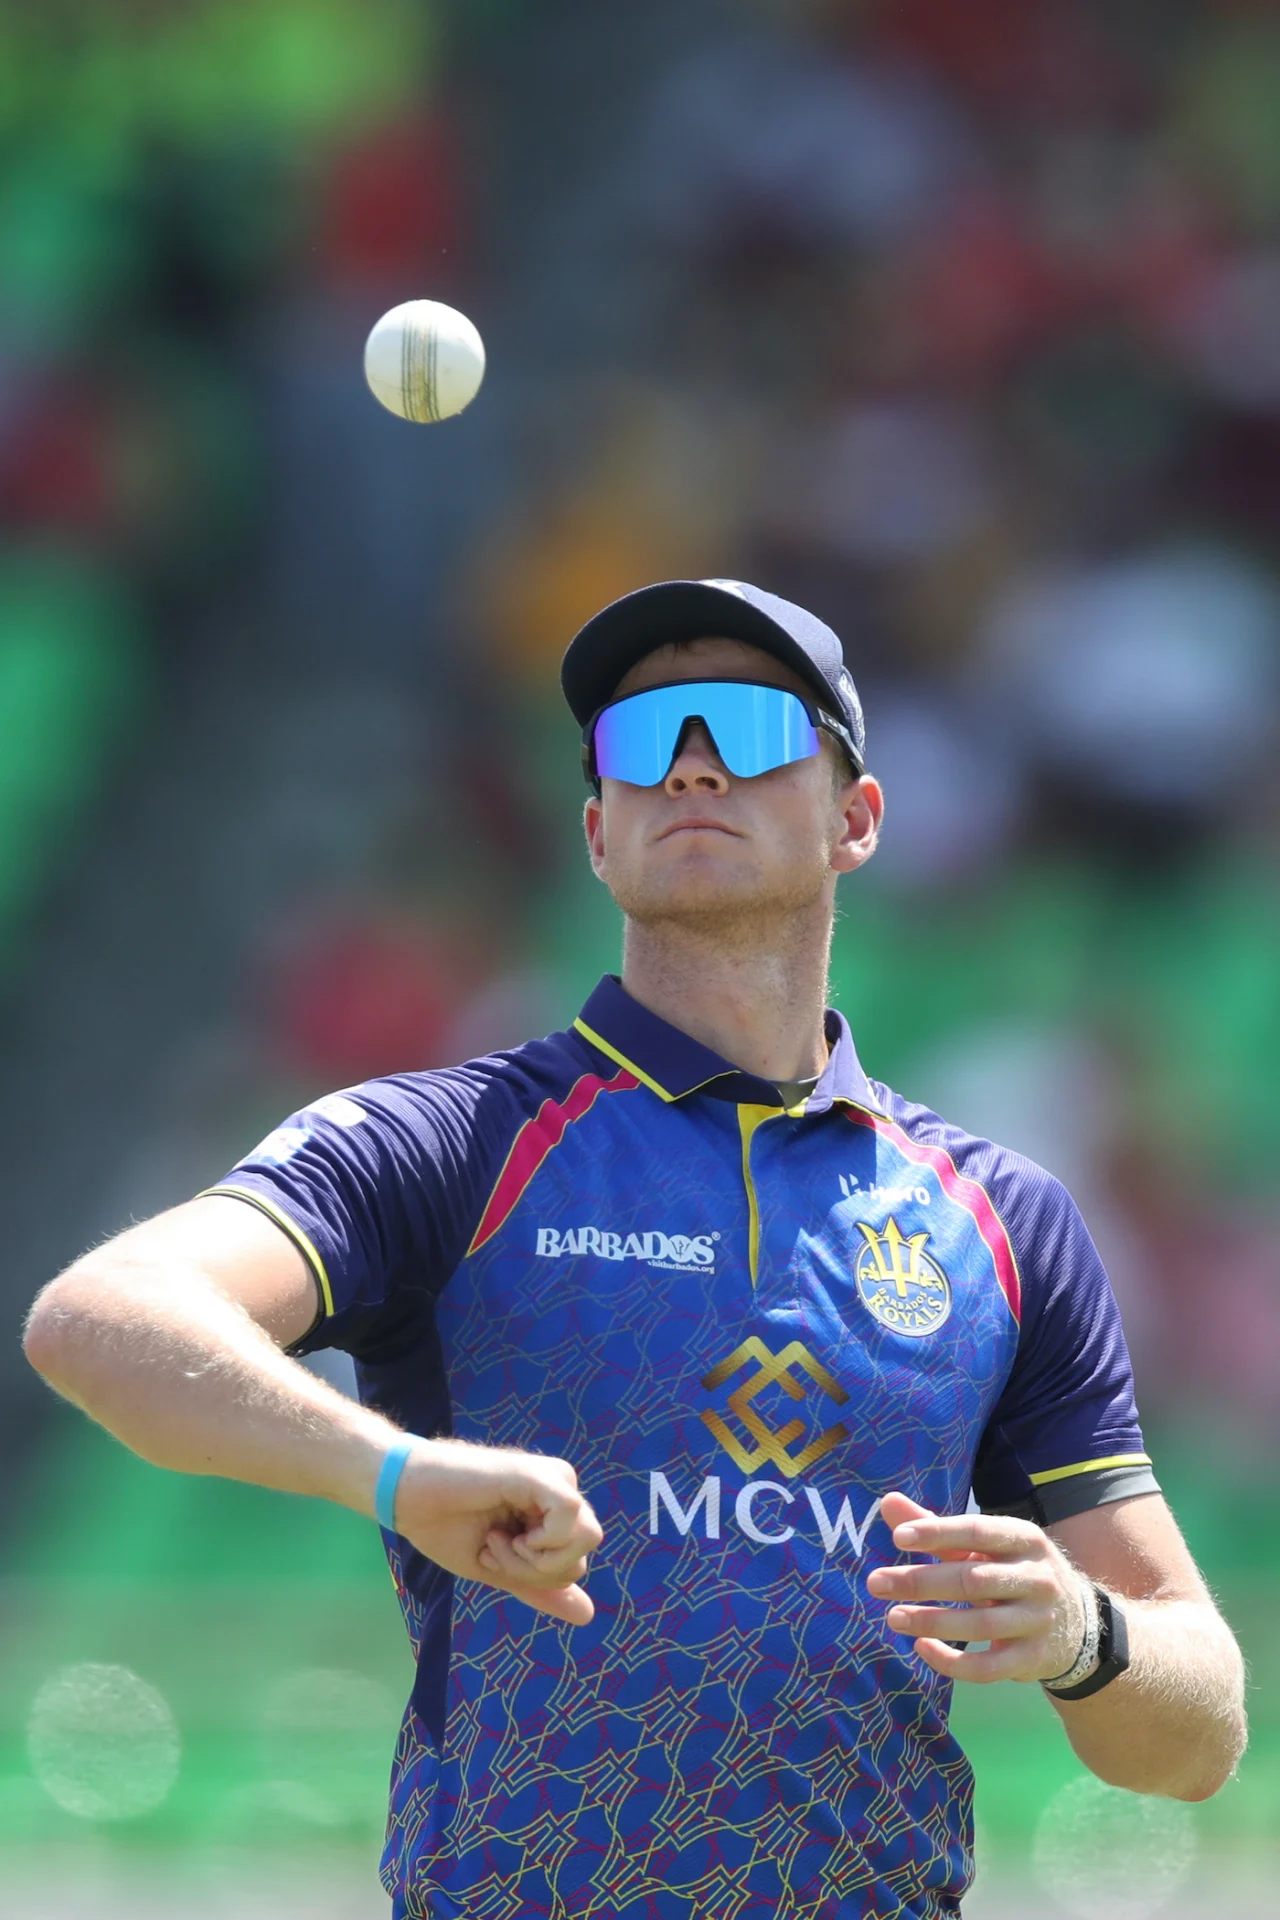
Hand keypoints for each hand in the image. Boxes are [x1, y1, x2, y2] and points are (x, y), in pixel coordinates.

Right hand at [394, 1439, 603, 1625]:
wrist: (408, 1498)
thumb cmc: (447, 1528)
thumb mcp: (500, 1570)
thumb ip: (541, 1587)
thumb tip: (588, 1616)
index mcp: (553, 1516)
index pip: (574, 1566)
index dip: (532, 1577)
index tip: (491, 1557)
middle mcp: (560, 1494)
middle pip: (582, 1557)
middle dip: (536, 1571)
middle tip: (494, 1551)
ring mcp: (553, 1480)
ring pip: (585, 1539)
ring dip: (535, 1558)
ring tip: (498, 1539)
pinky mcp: (540, 1473)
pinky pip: (570, 1518)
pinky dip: (537, 1541)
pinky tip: (502, 1532)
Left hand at [866, 1491, 1087, 1683]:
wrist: (1077, 1623)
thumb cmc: (1012, 1572)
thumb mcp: (983, 1546)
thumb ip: (935, 1528)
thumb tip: (887, 1502)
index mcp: (1024, 1539)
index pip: (977, 1530)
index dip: (937, 1533)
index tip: (897, 1538)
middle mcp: (1037, 1578)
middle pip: (972, 1580)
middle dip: (921, 1582)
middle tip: (875, 1582)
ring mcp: (1038, 1621)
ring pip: (979, 1625)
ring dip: (931, 1622)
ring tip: (892, 1617)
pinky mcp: (1033, 1659)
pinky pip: (988, 1667)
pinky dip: (952, 1662)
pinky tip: (922, 1648)